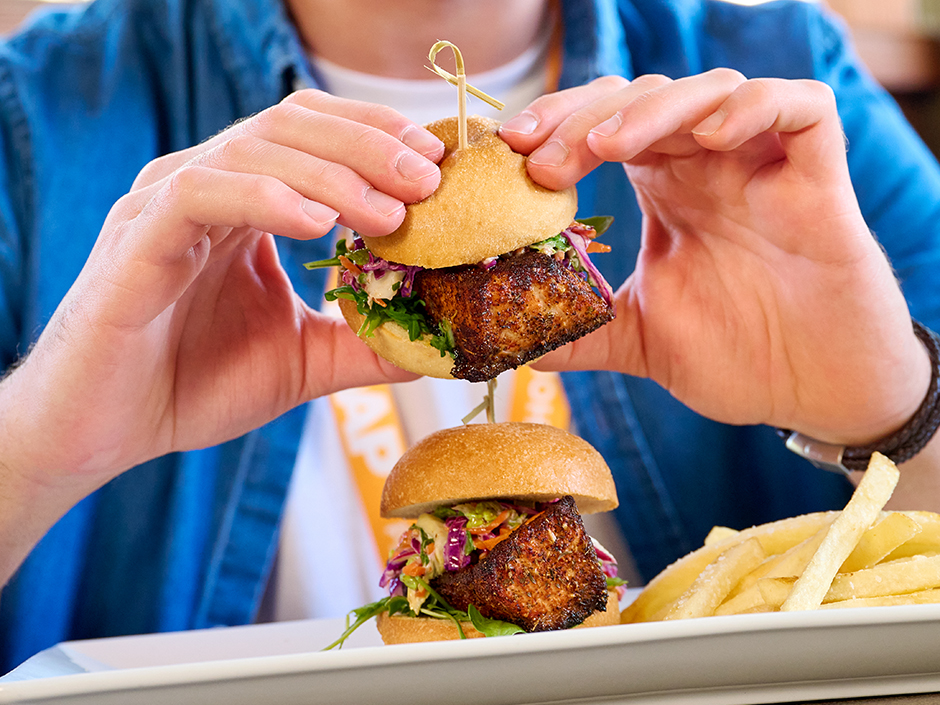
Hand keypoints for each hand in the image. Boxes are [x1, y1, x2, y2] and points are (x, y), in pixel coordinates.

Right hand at [1, 90, 443, 488]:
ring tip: (387, 213)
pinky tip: (317, 221)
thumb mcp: (302, 359)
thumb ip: (363, 345)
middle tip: (428, 180)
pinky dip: (264, 197)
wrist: (109, 430)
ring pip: (254, 149)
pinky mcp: (138, 237)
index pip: (315, 134)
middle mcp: (207, 185)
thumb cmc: (195, 384)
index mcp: (246, 201)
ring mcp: (167, 204)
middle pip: (293, 127)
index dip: (379, 137)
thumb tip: (437, 347)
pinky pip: (201, 194)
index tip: (438, 165)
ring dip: (331, 174)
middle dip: (368, 146)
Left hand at [501, 71, 930, 445]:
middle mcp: (709, 165)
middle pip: (644, 100)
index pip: (605, 126)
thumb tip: (504, 344)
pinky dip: (755, 108)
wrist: (818, 390)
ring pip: (710, 91)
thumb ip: (577, 332)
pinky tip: (712, 139)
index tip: (510, 153)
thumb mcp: (637, 340)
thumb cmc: (738, 355)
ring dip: (653, 110)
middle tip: (544, 163)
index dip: (557, 127)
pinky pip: (801, 110)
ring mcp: (764, 164)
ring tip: (608, 147)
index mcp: (665, 189)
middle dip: (585, 119)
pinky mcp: (819, 176)